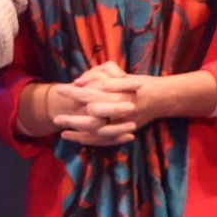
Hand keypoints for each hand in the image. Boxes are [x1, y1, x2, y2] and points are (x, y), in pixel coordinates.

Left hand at [53, 64, 216, 142]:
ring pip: (97, 133)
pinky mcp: (123, 133)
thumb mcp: (118, 75)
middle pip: (91, 118)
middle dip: (72, 119)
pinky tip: (76, 139)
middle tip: (56, 118)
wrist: (161, 98)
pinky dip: (90, 141)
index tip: (60, 90)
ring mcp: (122, 124)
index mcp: (117, 95)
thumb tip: (78, 82)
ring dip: (79, 133)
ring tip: (62, 133)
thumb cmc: (137, 84)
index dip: (74, 93)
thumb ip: (98, 76)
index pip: (91, 94)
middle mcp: (119, 111)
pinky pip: (105, 141)